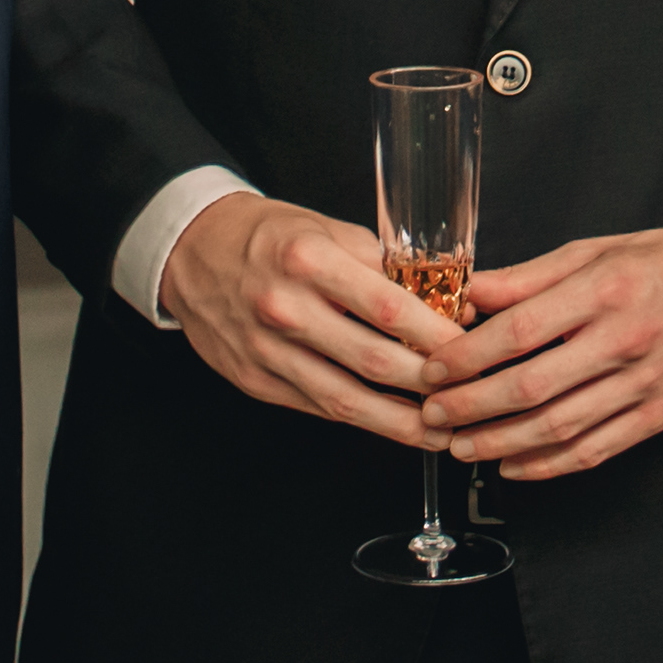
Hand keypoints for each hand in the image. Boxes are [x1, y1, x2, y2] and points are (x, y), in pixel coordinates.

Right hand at [159, 191, 455, 448]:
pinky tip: (391, 424)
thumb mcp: (326, 229)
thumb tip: (445, 301)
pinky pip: (318, 406)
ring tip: (439, 432)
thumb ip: (383, 266)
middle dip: (428, 386)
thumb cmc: (268, 237)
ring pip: (346, 399)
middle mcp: (285, 308)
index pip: (388, 309)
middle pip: (373, 361)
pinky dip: (360, 419)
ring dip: (399, 422)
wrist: (193, 251)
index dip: (436, 337)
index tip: (469, 351)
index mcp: (308, 260)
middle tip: (466, 396)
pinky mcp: (255, 380)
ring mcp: (267, 350)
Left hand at [419, 227, 662, 478]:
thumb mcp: (596, 251)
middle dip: (472, 406)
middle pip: (532, 386)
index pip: (521, 331)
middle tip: (434, 413)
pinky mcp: (658, 416)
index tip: (434, 367)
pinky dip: (548, 465)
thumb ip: (530, 277)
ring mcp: (644, 384)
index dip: (469, 356)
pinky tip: (513, 465)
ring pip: (559, 427)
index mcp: (605, 290)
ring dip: (501, 443)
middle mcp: (624, 340)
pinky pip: (595, 450)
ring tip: (462, 445)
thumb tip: (470, 294)